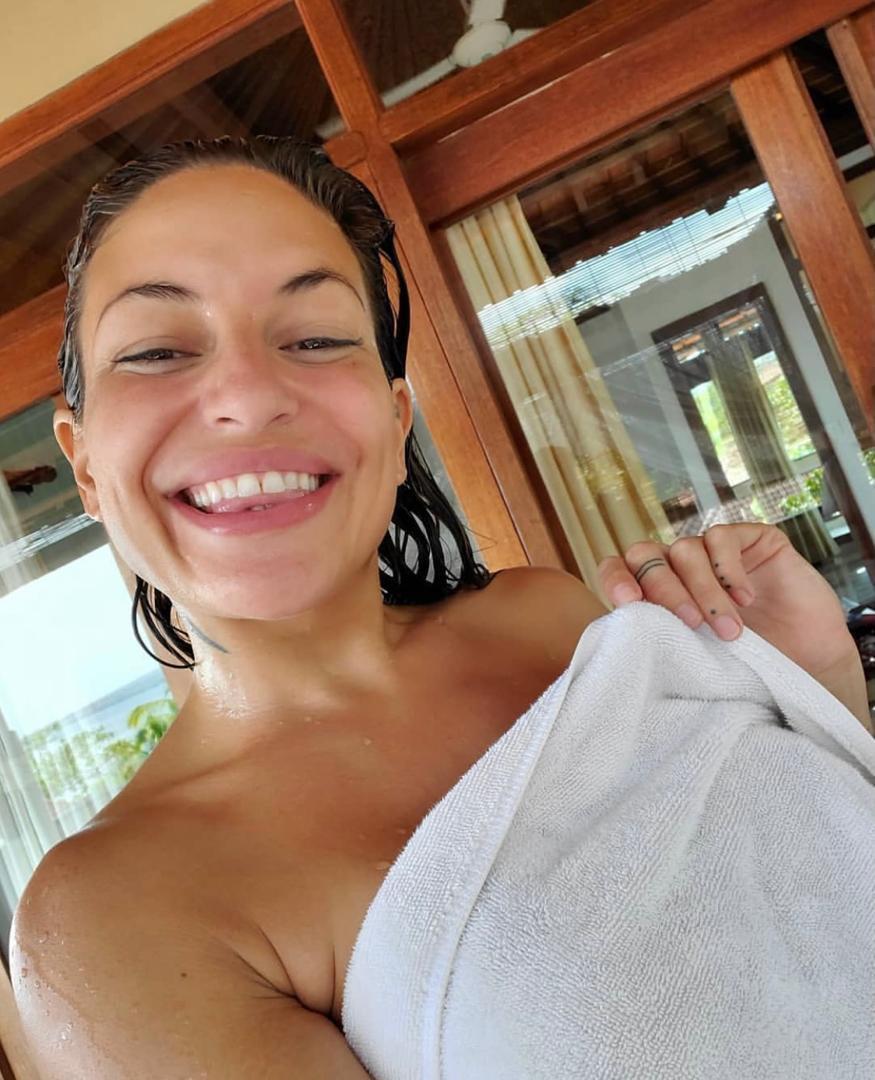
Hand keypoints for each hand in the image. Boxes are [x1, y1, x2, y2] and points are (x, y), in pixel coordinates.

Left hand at [596, 523, 855, 678]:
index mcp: (658, 590)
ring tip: (729, 631)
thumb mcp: (693, 653)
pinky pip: (723, 539)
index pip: (619, 568)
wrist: (810, 666)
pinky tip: (746, 600)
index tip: (627, 600)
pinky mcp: (752, 539)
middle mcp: (681, 566)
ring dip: (705, 591)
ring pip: (685, 550)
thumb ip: (661, 633)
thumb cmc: (748, 665)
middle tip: (690, 624)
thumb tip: (625, 631)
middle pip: (648, 556)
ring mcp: (715, 551)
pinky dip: (728, 570)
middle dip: (665, 590)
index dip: (616, 577)